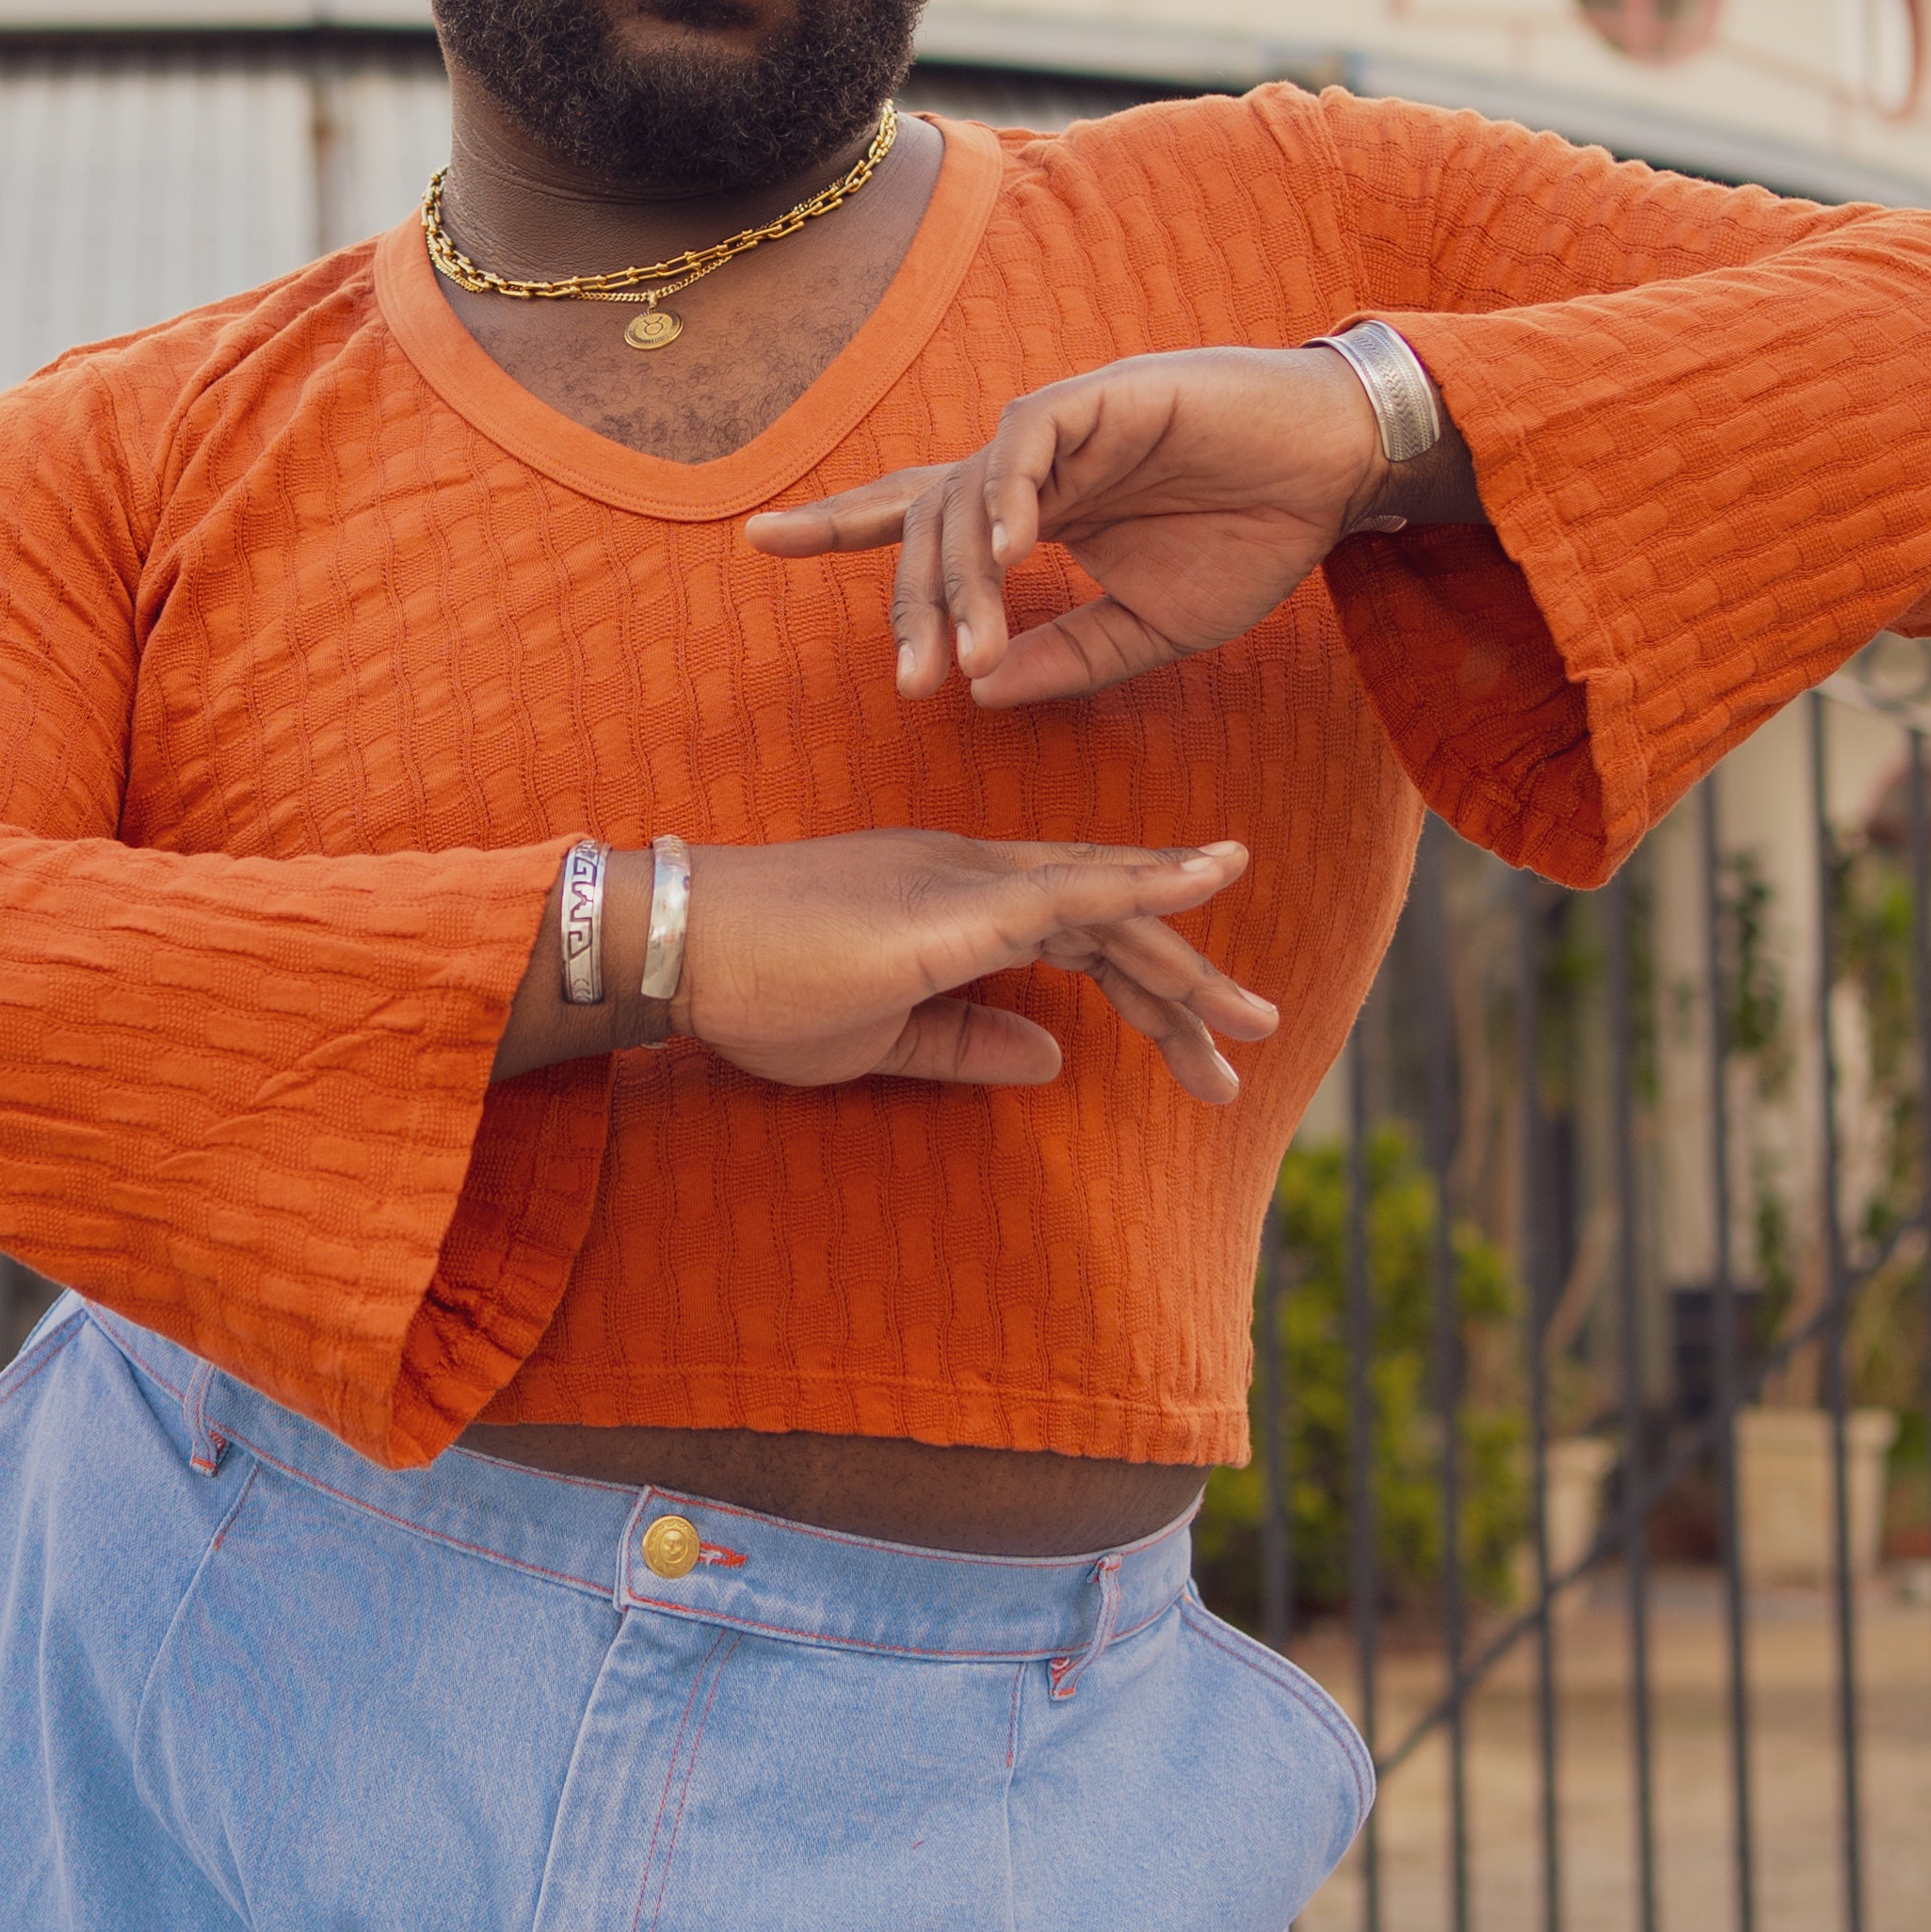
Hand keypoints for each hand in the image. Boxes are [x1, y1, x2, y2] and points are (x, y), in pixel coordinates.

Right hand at [494, 830, 1276, 1103]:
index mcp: (956, 900)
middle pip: (1111, 916)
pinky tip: (1213, 881)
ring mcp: (968, 878)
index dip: (1145, 986)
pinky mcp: (957, 904)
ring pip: (1109, 906)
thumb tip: (1056, 1059)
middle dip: (1187, 981)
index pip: (1079, 932)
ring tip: (1255, 1021)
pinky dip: (1149, 881)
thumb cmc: (754, 991)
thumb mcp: (878, 1038)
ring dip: (1189, 961)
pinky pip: (1074, 888)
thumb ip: (966, 1044)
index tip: (1199, 1049)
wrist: (674, 947)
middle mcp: (975, 872)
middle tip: (1254, 1041)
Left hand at [743, 343, 1465, 711]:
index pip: (919, 515)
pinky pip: (1026, 443)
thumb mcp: (1148, 629)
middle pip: (929, 521)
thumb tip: (978, 692)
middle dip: (909, 603)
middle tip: (910, 682)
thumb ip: (1062, 658)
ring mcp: (1062, 427)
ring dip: (962, 580)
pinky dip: (1006, 495)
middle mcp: (1032, 466)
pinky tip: (1005, 551)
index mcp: (1035, 509)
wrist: (1336, 475)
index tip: (762, 537)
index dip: (841, 522)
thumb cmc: (1251, 539)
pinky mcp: (1102, 397)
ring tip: (965, 651)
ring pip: (969, 493)